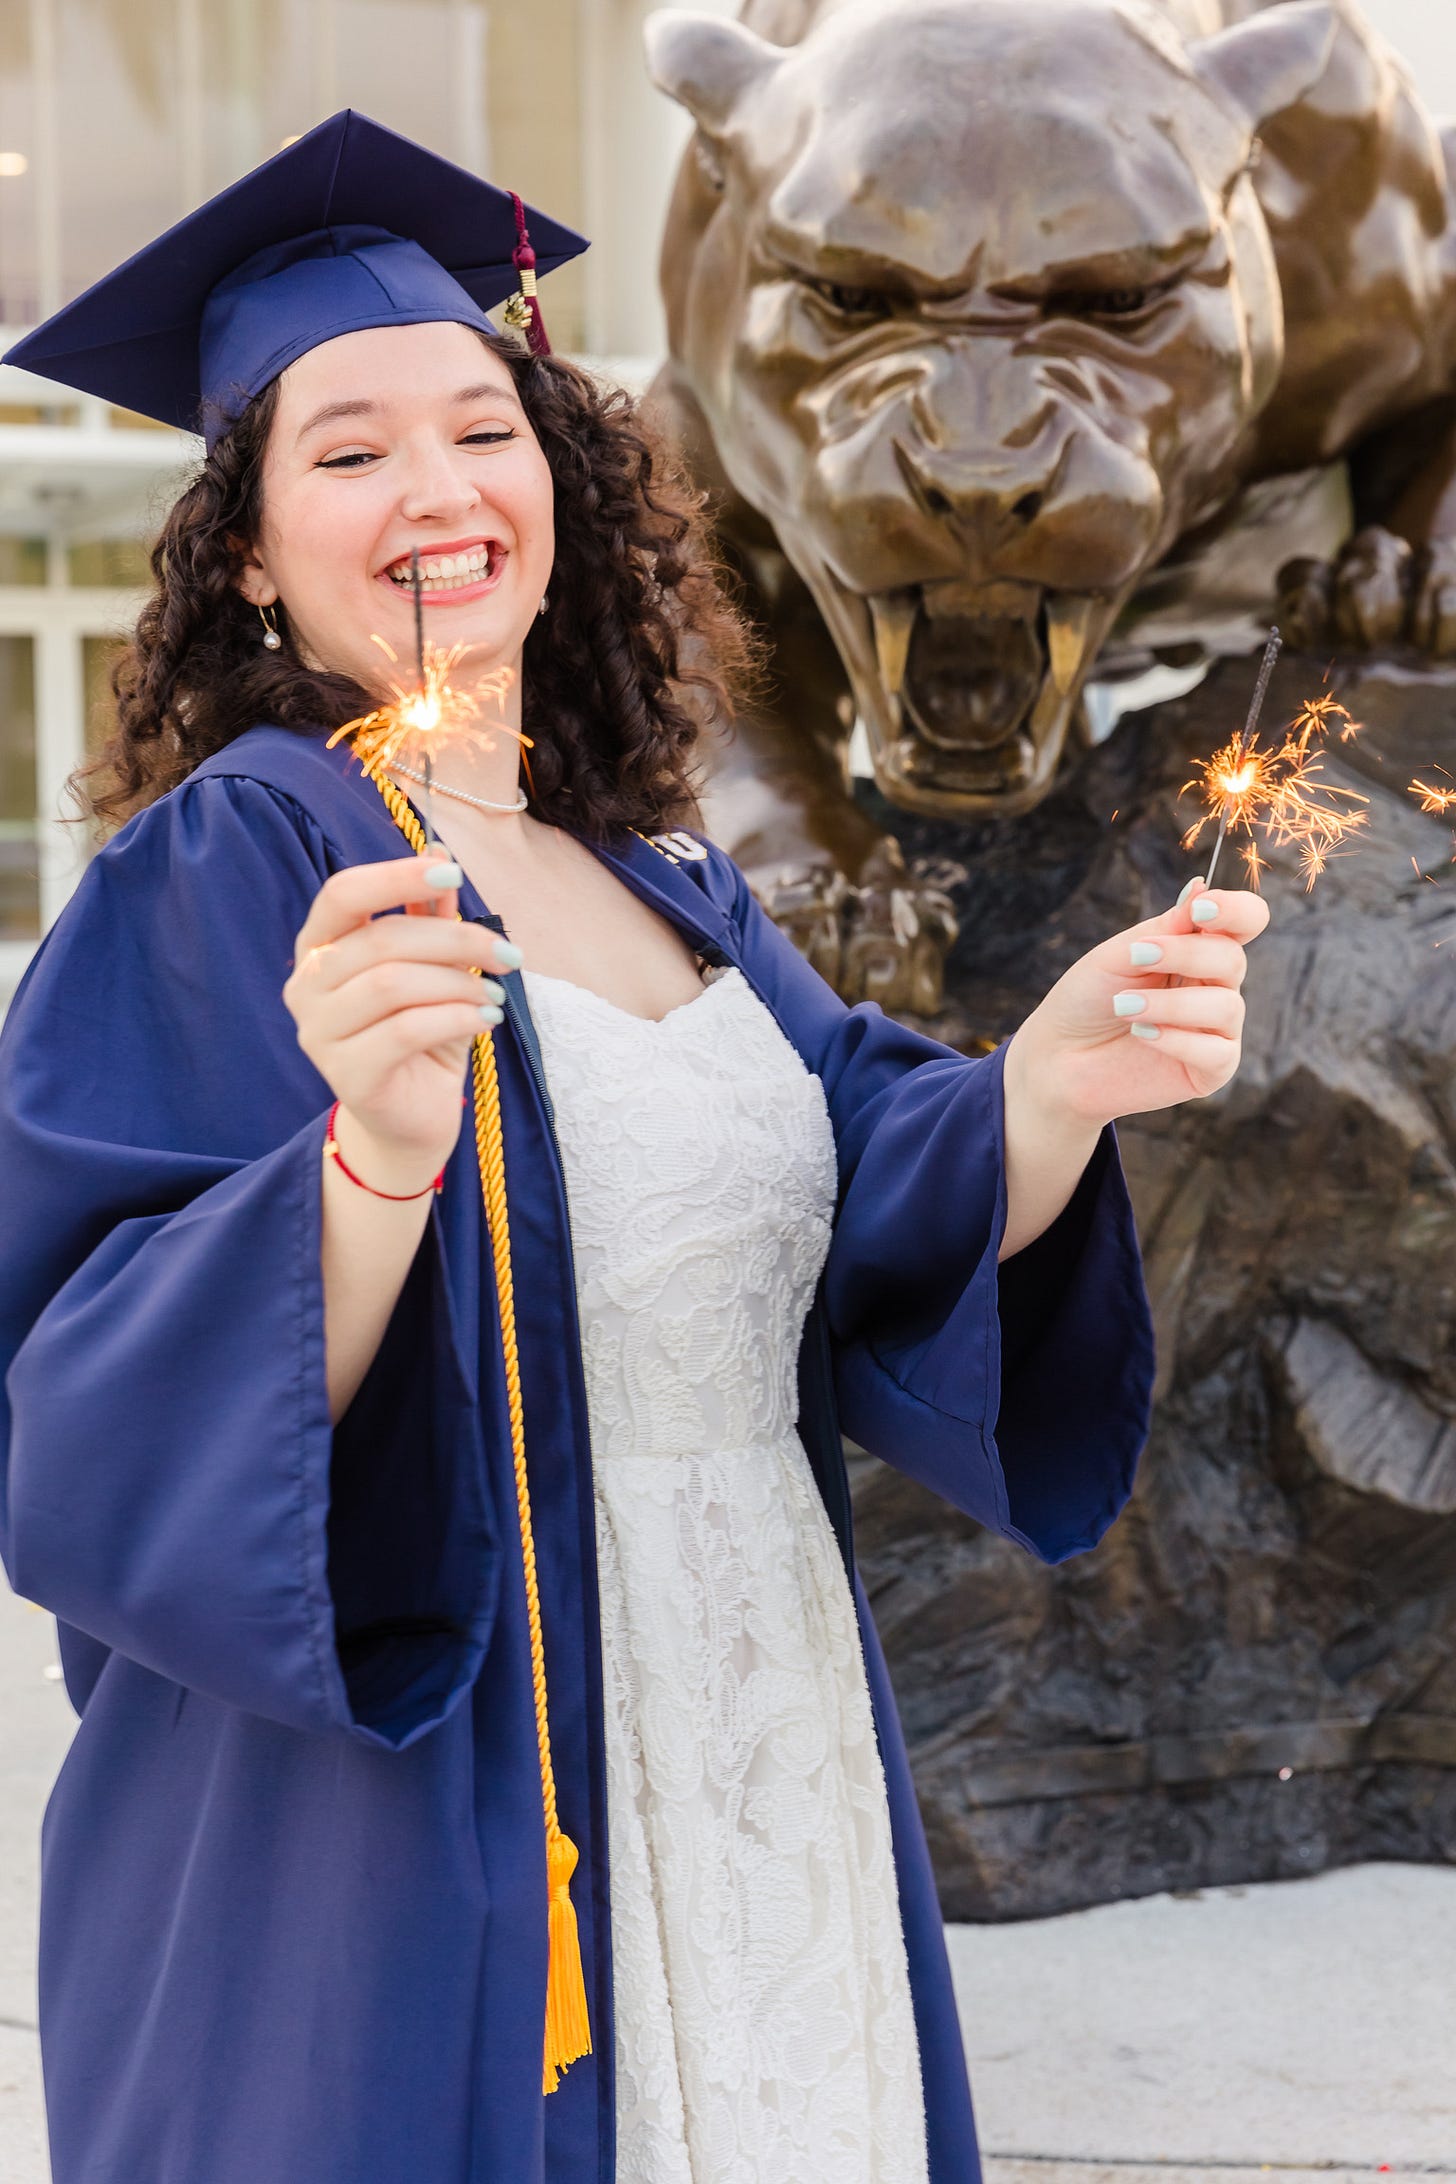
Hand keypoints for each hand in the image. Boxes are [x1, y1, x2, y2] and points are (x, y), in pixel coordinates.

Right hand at [283, 853, 517, 1189]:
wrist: (413, 1117)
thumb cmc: (421, 1033)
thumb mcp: (432, 968)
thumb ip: (428, 915)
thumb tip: (439, 854)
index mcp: (319, 947)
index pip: (342, 895)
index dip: (395, 877)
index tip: (452, 876)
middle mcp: (306, 986)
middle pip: (381, 941)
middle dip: (455, 941)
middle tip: (507, 955)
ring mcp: (317, 1033)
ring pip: (392, 985)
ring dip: (458, 984)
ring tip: (495, 997)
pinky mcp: (346, 1075)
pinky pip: (405, 1030)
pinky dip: (456, 1019)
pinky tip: (486, 1022)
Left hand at [1005, 878, 1269, 1131]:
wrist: (1057, 1058)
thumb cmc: (1087, 1000)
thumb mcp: (1119, 956)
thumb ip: (1163, 929)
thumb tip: (1200, 886)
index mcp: (1199, 949)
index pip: (1246, 920)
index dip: (1234, 910)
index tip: (1199, 911)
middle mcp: (1216, 987)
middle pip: (1232, 959)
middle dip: (1185, 954)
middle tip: (1137, 957)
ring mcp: (1217, 1030)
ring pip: (1226, 1006)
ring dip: (1170, 1004)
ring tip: (1124, 1007)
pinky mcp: (1211, 1072)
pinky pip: (1218, 1053)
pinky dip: (1177, 1039)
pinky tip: (1141, 1034)